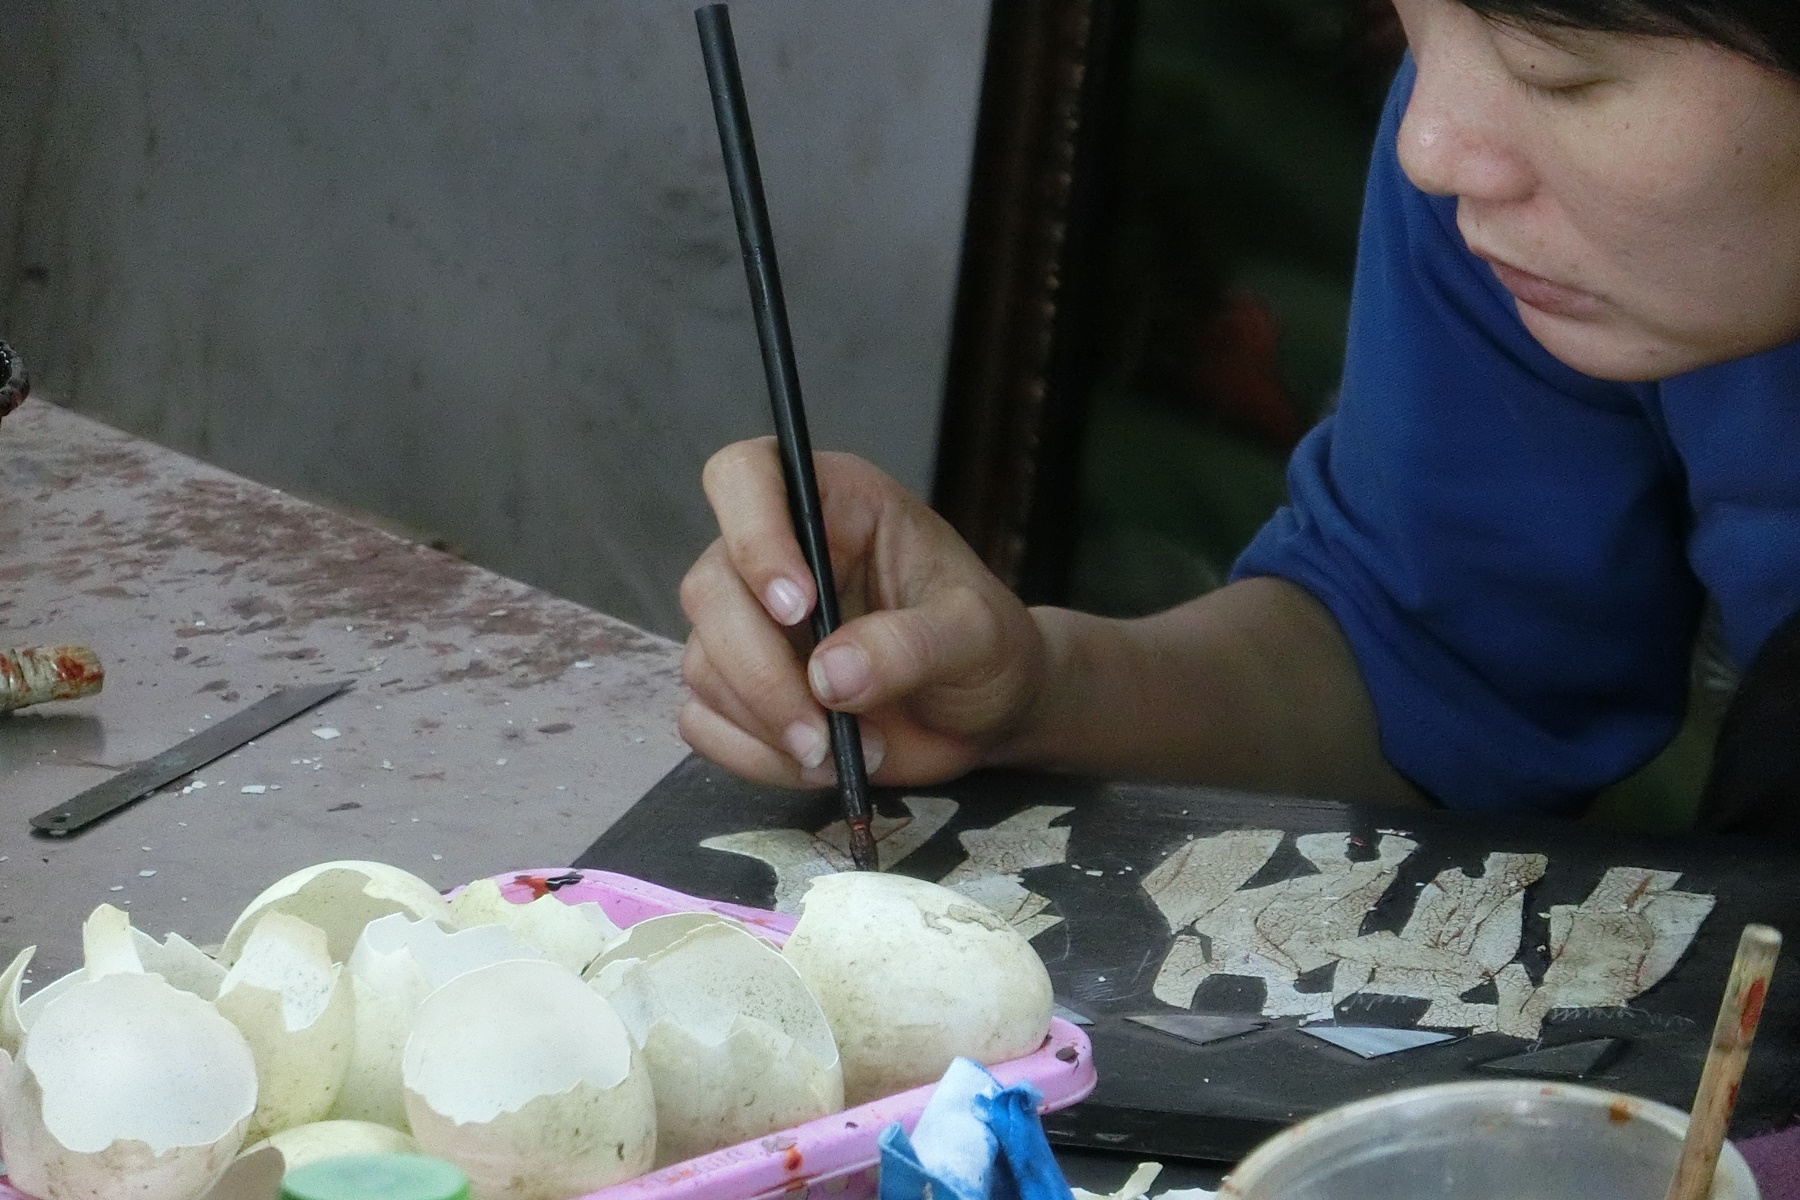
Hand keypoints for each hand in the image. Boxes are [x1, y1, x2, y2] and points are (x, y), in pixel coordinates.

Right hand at [678, 438, 1046, 786]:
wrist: (985, 714)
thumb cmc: (987, 648)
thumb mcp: (977, 636)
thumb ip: (911, 645)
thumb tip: (828, 675)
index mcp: (835, 506)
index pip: (747, 475)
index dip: (754, 535)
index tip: (799, 607)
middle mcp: (777, 555)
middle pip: (710, 588)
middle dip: (760, 673)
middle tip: (824, 733)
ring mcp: (749, 623)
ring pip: (702, 664)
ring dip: (768, 725)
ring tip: (851, 752)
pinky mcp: (738, 689)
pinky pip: (704, 723)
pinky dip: (753, 756)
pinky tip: (818, 764)